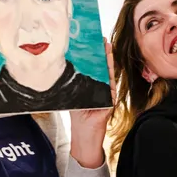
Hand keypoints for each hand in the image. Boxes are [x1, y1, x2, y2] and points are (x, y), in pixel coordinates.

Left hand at [68, 40, 115, 168]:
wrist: (84, 135)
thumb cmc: (79, 117)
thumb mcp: (74, 97)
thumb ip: (74, 85)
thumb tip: (66, 68)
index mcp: (94, 86)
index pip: (97, 68)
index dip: (98, 55)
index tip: (97, 42)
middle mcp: (103, 89)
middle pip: (105, 69)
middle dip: (105, 54)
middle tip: (104, 41)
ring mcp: (108, 96)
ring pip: (110, 76)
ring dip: (109, 63)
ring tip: (108, 50)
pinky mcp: (110, 103)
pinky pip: (110, 90)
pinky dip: (110, 80)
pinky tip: (109, 69)